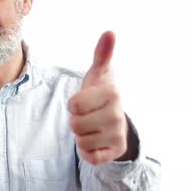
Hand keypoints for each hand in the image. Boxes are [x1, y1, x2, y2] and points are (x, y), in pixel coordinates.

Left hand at [68, 31, 132, 164]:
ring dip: (81, 135)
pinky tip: (94, 140)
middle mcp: (118, 115)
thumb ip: (102, 54)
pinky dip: (87, 151)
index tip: (83, 101)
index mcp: (112, 93)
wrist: (115, 117)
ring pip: (81, 141)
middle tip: (86, 115)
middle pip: (75, 125)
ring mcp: (118, 135)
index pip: (74, 105)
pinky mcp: (115, 152)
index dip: (73, 104)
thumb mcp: (99, 72)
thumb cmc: (100, 92)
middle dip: (76, 121)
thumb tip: (109, 32)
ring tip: (91, 126)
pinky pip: (90, 158)